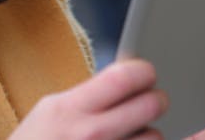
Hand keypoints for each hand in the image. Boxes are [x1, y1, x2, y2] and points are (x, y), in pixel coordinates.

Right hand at [10, 59, 167, 139]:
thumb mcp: (49, 111)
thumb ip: (86, 96)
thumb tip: (125, 79)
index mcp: (70, 110)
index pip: (124, 78)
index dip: (143, 72)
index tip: (145, 74)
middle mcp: (92, 135)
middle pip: (151, 105)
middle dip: (155, 100)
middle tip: (151, 101)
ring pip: (155, 137)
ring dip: (149, 134)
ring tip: (130, 134)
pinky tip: (151, 138)